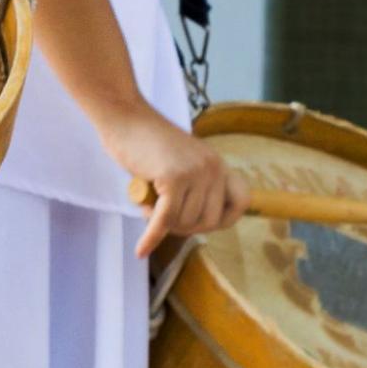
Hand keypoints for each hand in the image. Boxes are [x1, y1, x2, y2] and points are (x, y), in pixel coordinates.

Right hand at [98, 102, 251, 258]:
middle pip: (208, 221)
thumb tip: (193, 222)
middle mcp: (213, 168)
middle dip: (183, 227)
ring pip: (183, 221)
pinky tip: (141, 249)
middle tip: (162, 217)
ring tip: (147, 205)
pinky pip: (164, 220)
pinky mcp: (172, 179)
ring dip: (162, 223)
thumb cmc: (145, 142)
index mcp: (218, 164)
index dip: (221, 220)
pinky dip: (151, 237)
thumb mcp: (182, 161)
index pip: (241, 202)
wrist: (125, 118)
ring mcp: (195, 173)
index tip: (198, 222)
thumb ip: (194, 184)